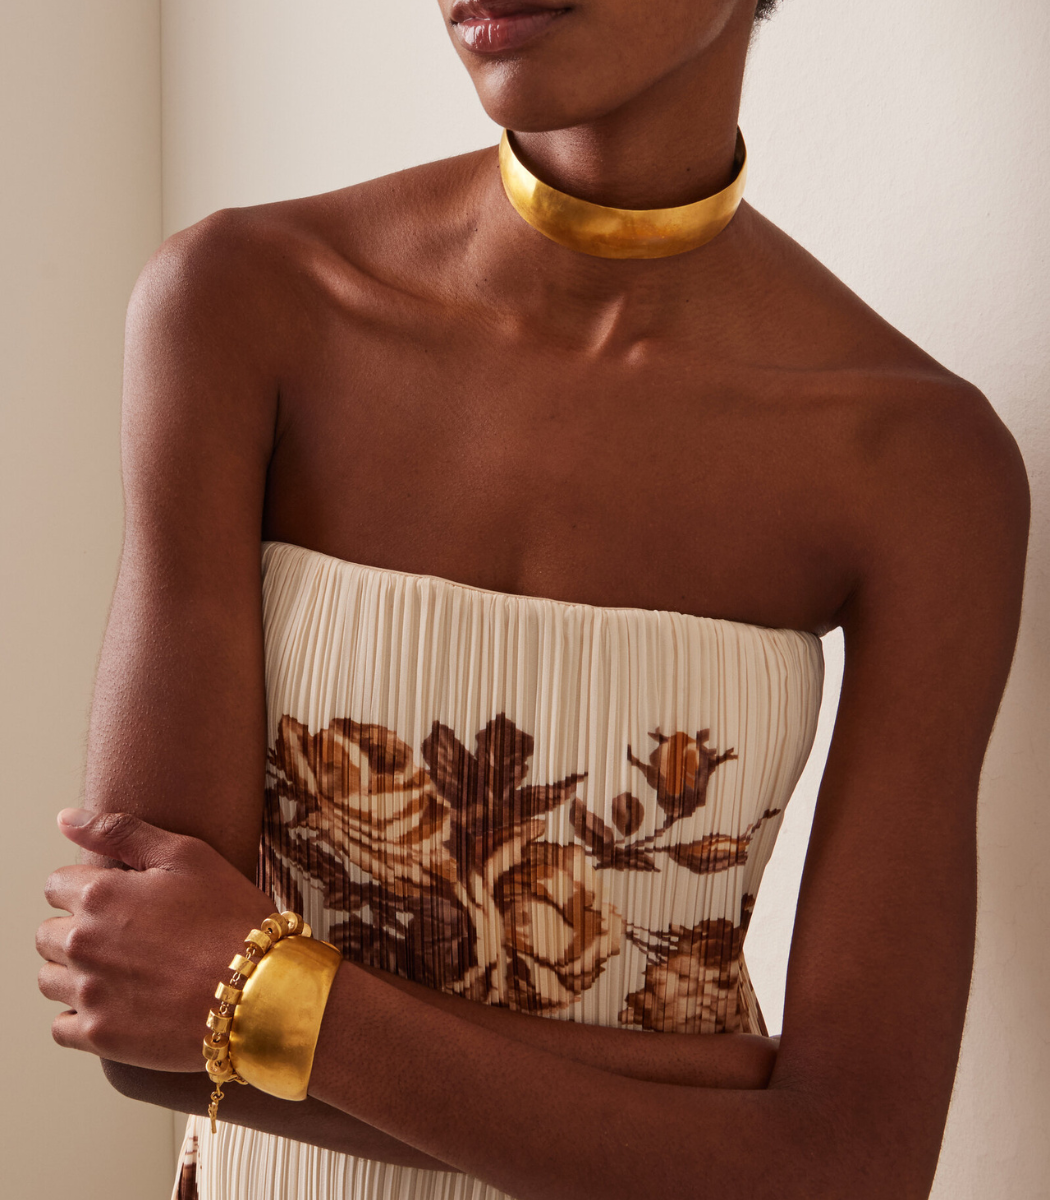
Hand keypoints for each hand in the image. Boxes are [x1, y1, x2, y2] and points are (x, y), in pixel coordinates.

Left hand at [37, 809, 273, 1071]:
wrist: (260, 988)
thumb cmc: (231, 916)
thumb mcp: (187, 855)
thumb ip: (121, 832)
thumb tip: (66, 818)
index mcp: (99, 893)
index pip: (56, 886)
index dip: (88, 888)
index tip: (122, 900)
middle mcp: (83, 942)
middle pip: (48, 934)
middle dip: (78, 931)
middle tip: (127, 937)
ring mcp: (88, 991)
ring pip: (49, 979)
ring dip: (75, 973)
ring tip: (124, 971)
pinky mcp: (98, 1035)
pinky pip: (61, 1027)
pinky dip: (81, 1016)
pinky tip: (118, 1005)